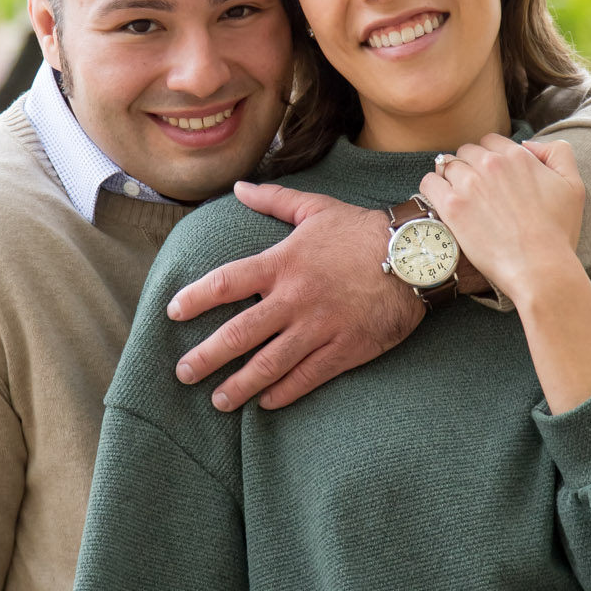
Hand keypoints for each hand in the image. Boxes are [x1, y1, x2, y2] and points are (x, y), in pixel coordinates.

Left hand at [166, 184, 420, 410]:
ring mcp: (319, 327)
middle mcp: (295, 298)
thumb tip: (238, 187)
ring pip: (269, 364)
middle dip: (206, 357)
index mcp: (283, 263)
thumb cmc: (362, 230)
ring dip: (239, 385)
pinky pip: (307, 376)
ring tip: (219, 401)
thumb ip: (273, 200)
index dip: (194, 299)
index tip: (173, 312)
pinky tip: (266, 403)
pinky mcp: (345, 349)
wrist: (417, 256)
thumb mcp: (315, 208)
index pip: (225, 283)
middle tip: (183, 373)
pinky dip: (284, 392)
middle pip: (238, 334)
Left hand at [418, 136, 583, 304]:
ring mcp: (469, 184)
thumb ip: (558, 153)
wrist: (540, 267)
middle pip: (467, 151)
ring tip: (460, 198)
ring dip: (452, 178)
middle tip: (478, 191)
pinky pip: (429, 183)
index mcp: (517, 156)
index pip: (490, 141)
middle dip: (471, 166)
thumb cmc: (558, 233)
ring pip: (447, 165)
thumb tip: (528, 145)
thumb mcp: (573, 185)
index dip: (491, 158)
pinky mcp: (452, 207)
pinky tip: (442, 201)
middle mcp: (491, 164)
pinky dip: (433, 188)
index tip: (493, 176)